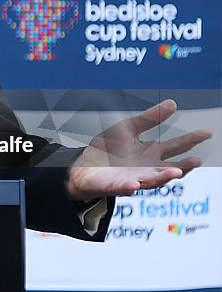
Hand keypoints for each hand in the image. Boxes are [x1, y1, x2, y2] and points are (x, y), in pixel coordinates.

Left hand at [67, 99, 211, 200]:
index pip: (175, 147)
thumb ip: (150, 118)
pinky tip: (134, 184)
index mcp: (151, 153)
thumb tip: (173, 103)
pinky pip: (124, 188)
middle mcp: (148, 168)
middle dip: (184, 166)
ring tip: (175, 172)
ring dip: (163, 177)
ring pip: (152, 180)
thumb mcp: (129, 128)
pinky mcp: (116, 186)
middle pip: (170, 167)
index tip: (207, 132)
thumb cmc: (109, 149)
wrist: (84, 165)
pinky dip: (129, 187)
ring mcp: (134, 178)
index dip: (191, 140)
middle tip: (196, 161)